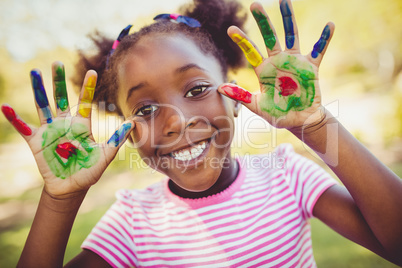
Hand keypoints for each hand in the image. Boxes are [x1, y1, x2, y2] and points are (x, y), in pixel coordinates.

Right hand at [1, 62, 133, 197]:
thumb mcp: (105, 155)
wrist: (71, 188)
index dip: (88, 88)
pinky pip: (23, 128)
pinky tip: (5, 107)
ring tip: (35, 72)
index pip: (85, 103)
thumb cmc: (89, 171)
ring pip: (43, 106)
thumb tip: (132, 123)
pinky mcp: (36, 142)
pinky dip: (14, 118)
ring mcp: (49, 131)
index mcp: (81, 126)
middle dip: (59, 81)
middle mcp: (65, 124)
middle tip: (57, 63)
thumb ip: (116, 139)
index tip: (93, 72)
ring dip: (38, 90)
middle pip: (61, 98)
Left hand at [219, 0, 333, 128]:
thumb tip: (219, 87)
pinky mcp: (311, 67)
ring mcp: (295, 62)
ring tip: (284, 0)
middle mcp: (278, 61)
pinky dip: (324, 39)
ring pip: (292, 36)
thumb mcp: (257, 106)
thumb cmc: (277, 114)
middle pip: (270, 36)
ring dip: (288, 19)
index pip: (251, 51)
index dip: (242, 40)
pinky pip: (318, 50)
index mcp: (264, 70)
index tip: (230, 29)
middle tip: (255, 5)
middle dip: (263, 21)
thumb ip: (240, 95)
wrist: (299, 121)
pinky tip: (329, 25)